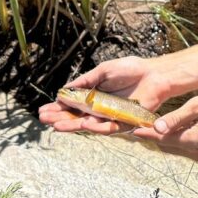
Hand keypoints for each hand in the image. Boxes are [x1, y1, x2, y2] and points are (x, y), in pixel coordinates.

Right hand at [38, 56, 173, 133]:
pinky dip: (97, 126)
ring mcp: (112, 117)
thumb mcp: (103, 71)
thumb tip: (64, 90)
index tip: (42, 110)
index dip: (58, 109)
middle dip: (60, 119)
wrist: (155, 74)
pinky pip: (110, 127)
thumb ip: (85, 81)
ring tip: (57, 125)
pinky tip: (84, 123)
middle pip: (77, 118)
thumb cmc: (131, 70)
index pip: (72, 106)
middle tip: (44, 120)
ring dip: (73, 126)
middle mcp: (100, 109)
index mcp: (94, 96)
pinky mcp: (125, 123)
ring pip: (89, 125)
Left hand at [132, 89, 197, 162]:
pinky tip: (174, 129)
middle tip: (140, 126)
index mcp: (193, 141)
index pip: (162, 138)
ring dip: (165, 138)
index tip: (132, 129)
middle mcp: (197, 153)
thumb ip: (176, 118)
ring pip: (176, 149)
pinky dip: (178, 140)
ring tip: (153, 126)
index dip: (146, 133)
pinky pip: (187, 149)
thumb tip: (156, 127)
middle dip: (154, 136)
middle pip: (167, 146)